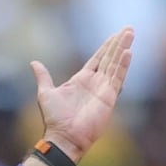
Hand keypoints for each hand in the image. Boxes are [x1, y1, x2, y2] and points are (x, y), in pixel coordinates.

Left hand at [30, 27, 133, 160]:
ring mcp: (103, 89)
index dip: (106, 47)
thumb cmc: (54, 118)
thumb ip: (43, 77)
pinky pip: (117, 77)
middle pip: (110, 58)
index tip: (115, 35)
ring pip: (115, 64)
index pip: (97, 59)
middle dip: (119, 43)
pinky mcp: (109, 97)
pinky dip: (123, 65)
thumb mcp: (45, 93)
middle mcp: (95, 83)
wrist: (63, 136)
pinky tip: (128, 52)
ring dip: (123, 49)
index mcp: (81, 80)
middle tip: (128, 28)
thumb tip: (34, 63)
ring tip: (130, 33)